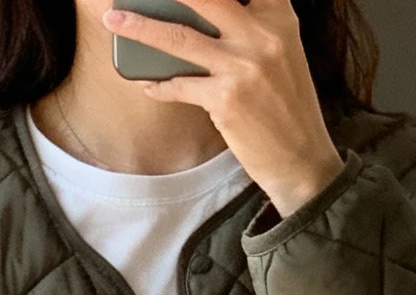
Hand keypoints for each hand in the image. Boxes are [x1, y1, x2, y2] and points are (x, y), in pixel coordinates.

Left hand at [103, 0, 344, 216]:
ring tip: (113, 19)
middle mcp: (262, 34)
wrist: (302, 158)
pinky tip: (145, 82)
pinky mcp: (226, 99)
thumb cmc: (287, 105)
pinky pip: (180, 85)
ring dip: (140, 27)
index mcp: (278, 16)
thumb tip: (203, 14)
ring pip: (179, 37)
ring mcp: (243, 67)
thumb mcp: (282, 51)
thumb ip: (253, 25)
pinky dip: (159, 84)